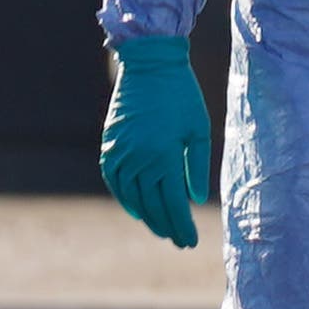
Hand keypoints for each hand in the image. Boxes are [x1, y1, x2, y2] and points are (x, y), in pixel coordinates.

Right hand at [99, 36, 217, 249]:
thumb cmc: (181, 96)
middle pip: (152, 204)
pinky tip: (137, 209)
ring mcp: (120, 153)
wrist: (150, 66)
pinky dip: (125, 198)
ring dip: (146, 216)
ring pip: (132, 196)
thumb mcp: (198, 130)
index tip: (190, 242)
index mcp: (163, 156)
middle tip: (179, 242)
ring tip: (162, 229)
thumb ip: (196, 167)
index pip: (172, 203)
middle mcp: (138, 159)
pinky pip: (115, 181)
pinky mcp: (110, 146)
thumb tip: (193, 200)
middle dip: (167, 226)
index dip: (181, 225)